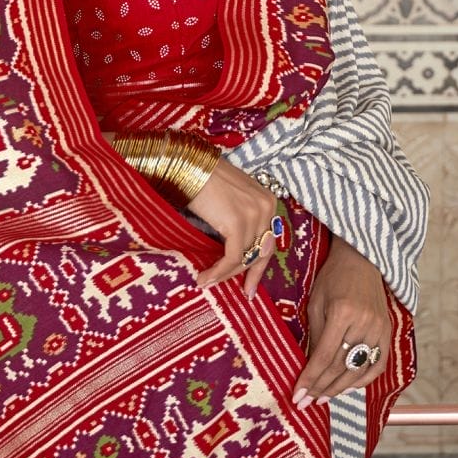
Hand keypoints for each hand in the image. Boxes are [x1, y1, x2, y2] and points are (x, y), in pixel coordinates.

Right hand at [187, 158, 277, 298]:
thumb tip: (238, 252)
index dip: (260, 265)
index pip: (269, 240)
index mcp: (268, 200)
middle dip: (251, 275)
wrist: (188, 165)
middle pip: (262, 251)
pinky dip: (218, 272)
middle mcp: (266, 207)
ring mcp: (253, 215)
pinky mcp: (237, 223)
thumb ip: (241, 219)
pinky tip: (204, 278)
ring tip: (208, 281)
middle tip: (244, 292)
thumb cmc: (203, 179)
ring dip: (226, 274)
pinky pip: (232, 257)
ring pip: (246, 257)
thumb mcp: (231, 198)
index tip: (251, 283)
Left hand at [292, 236, 390, 409]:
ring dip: (339, 388)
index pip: (324, 356)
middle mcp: (364, 324)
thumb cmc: (332, 278)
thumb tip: (308, 366)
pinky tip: (346, 388)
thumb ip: (314, 334)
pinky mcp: (387, 333)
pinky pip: (377, 365)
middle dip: (321, 387)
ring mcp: (379, 330)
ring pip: (358, 370)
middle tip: (306, 402)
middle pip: (341, 367)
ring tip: (322, 399)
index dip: (310, 378)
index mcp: (342, 313)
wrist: (361, 260)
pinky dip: (362, 380)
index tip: (298, 395)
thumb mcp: (316, 302)